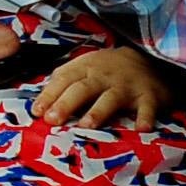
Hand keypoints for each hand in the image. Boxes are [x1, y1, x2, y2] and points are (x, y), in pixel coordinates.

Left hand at [33, 45, 170, 129]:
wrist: (147, 56)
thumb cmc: (107, 69)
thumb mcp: (83, 67)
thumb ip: (62, 82)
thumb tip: (38, 106)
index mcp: (84, 68)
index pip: (63, 80)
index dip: (49, 95)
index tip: (37, 112)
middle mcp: (103, 76)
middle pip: (82, 88)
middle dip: (66, 103)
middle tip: (53, 119)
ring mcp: (126, 86)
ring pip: (110, 98)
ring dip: (98, 111)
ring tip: (86, 125)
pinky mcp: (148, 96)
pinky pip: (147, 107)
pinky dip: (145, 117)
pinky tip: (141, 129)